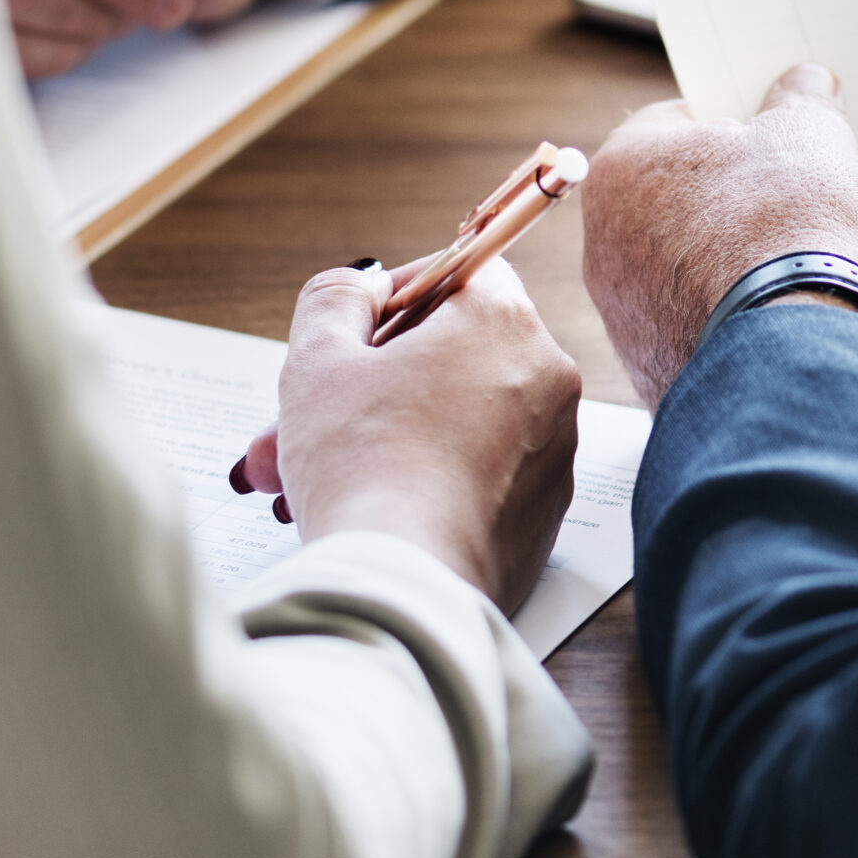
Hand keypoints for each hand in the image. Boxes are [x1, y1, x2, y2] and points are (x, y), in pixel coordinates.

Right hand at [237, 259, 580, 614]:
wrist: (404, 586)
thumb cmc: (360, 466)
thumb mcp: (318, 360)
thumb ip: (336, 299)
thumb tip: (363, 286)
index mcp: (503, 323)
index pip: (461, 271)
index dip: (399, 293)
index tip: (355, 329)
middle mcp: (547, 379)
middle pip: (453, 354)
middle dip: (371, 381)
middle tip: (307, 412)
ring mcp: (553, 451)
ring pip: (458, 419)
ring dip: (385, 434)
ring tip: (304, 475)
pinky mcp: (544, 513)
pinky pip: (480, 474)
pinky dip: (427, 478)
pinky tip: (364, 506)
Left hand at [580, 63, 857, 408]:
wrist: (790, 351)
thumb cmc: (787, 227)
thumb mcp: (810, 134)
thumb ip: (803, 99)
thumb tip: (807, 84)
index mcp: (623, 165)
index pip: (677, 121)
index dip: (733, 123)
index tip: (771, 136)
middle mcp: (601, 238)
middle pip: (675, 196)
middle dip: (728, 194)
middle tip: (786, 198)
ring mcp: (620, 310)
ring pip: (681, 264)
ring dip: (726, 257)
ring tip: (788, 259)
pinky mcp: (647, 364)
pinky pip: (690, 322)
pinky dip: (727, 314)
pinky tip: (773, 311)